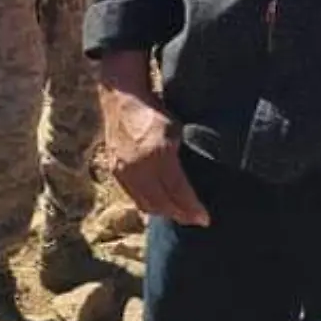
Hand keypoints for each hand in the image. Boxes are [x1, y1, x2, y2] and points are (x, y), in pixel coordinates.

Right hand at [99, 67, 208, 226]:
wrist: (122, 100)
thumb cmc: (154, 112)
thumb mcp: (175, 131)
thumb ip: (181, 158)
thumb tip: (193, 181)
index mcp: (159, 154)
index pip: (178, 191)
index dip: (193, 208)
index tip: (205, 219)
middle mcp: (139, 167)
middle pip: (162, 203)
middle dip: (181, 215)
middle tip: (195, 220)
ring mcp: (124, 171)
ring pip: (146, 204)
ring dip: (164, 212)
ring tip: (178, 214)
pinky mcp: (115, 171)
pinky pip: (133, 196)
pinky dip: (147, 204)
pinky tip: (158, 206)